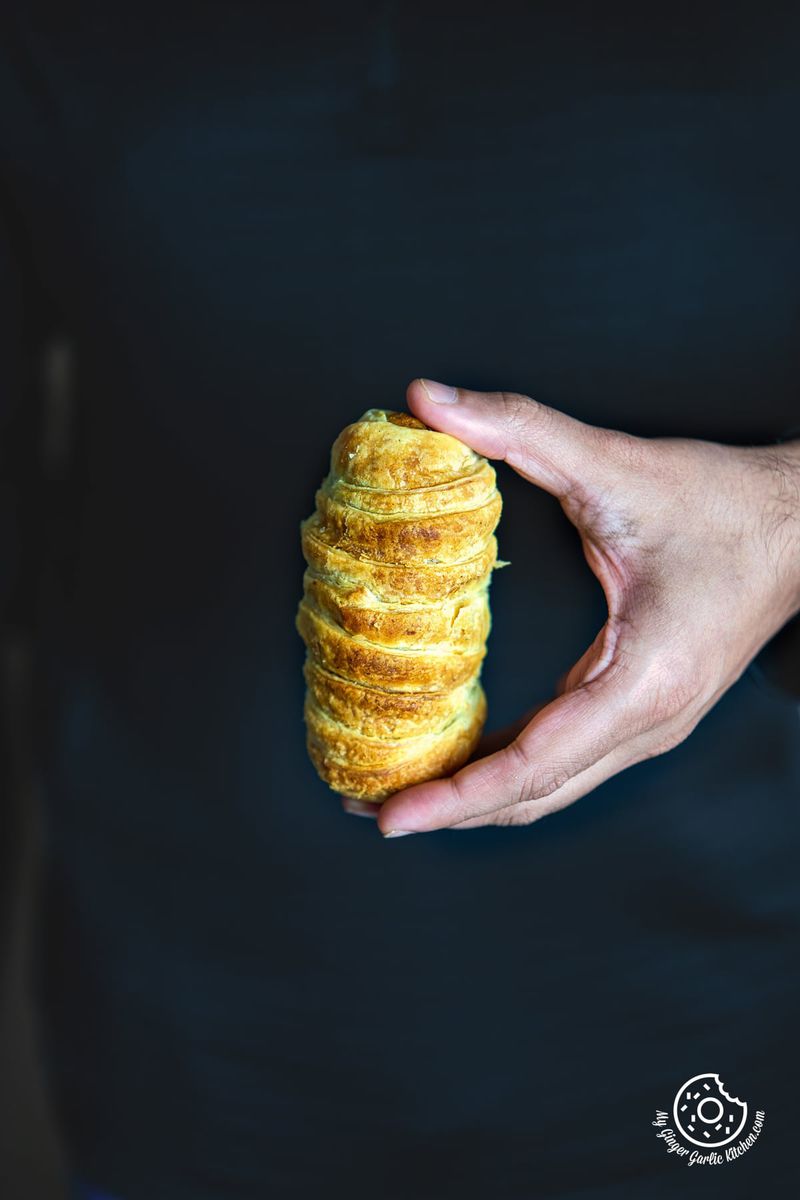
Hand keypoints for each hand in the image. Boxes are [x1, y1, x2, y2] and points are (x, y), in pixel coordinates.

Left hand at [354, 379, 799, 834]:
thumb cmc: (727, 505)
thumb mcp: (616, 463)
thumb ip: (519, 428)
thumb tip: (427, 398)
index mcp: (643, 680)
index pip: (535, 764)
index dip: (456, 796)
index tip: (392, 817)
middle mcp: (649, 722)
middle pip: (535, 797)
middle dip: (449, 811)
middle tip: (370, 809)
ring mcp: (652, 725)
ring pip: (552, 790)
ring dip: (477, 799)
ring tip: (402, 795)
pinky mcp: (646, 711)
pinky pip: (568, 761)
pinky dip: (510, 771)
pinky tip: (465, 759)